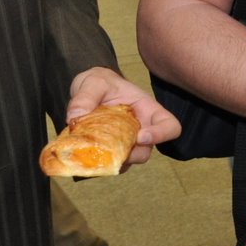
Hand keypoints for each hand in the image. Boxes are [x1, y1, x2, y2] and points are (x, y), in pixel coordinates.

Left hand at [66, 68, 180, 168]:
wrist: (88, 91)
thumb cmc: (100, 83)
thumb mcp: (93, 82)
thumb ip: (85, 96)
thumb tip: (75, 117)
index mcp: (147, 111)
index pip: (169, 126)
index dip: (161, 135)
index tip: (141, 136)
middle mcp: (141, 130)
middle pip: (146, 150)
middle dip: (131, 155)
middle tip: (111, 151)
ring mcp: (126, 143)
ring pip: (127, 161)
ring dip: (111, 161)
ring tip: (92, 152)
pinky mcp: (111, 151)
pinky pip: (109, 164)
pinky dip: (98, 163)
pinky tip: (84, 154)